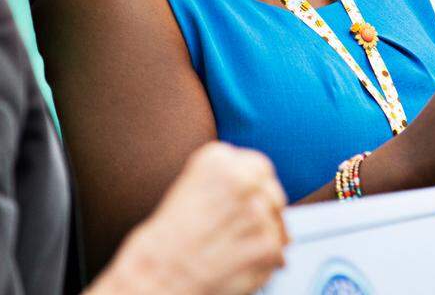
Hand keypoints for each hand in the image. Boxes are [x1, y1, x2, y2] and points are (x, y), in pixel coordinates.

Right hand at [95, 142, 287, 294]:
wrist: (156, 275)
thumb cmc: (168, 238)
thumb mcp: (195, 190)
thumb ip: (233, 186)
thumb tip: (273, 203)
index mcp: (220, 159)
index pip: (260, 167)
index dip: (254, 191)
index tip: (242, 207)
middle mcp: (242, 179)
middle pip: (273, 195)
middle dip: (262, 216)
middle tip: (232, 236)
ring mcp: (257, 212)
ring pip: (276, 225)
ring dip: (260, 241)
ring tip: (227, 251)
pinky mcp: (267, 245)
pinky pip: (278, 251)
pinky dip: (263, 262)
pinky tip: (234, 264)